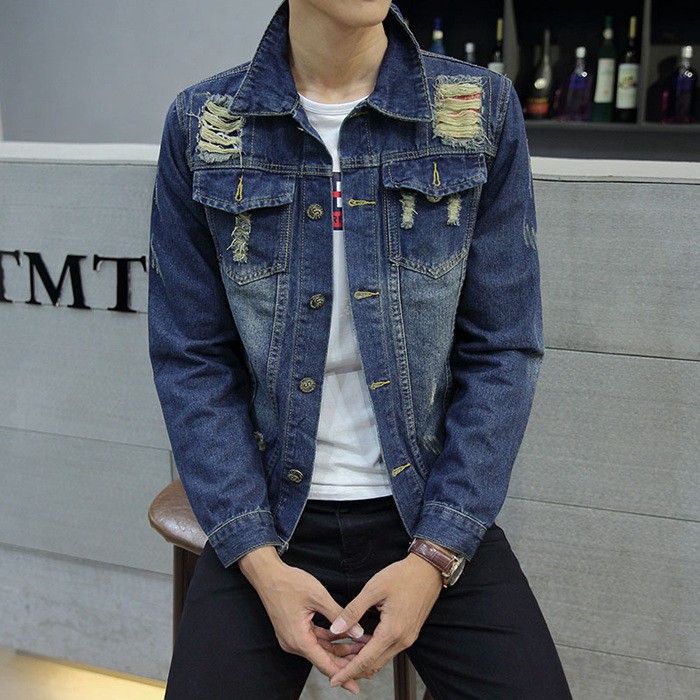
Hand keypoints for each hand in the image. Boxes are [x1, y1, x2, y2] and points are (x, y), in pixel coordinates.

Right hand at [239, 546, 363, 694]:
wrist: (268, 575)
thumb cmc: (289, 583)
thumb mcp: (318, 596)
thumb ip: (338, 615)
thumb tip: (357, 631)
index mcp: (299, 639)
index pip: (324, 663)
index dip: (342, 675)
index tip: (355, 686)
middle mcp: (294, 643)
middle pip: (323, 659)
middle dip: (345, 662)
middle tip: (364, 663)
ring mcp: (293, 637)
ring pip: (320, 649)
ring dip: (339, 649)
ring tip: (359, 647)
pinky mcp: (294, 631)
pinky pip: (315, 640)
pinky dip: (329, 639)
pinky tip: (344, 636)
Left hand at [328, 553, 442, 686]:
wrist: (428, 570)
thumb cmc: (403, 576)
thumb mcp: (373, 589)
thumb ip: (353, 611)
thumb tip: (336, 628)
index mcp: (392, 632)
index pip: (366, 661)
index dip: (348, 672)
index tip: (334, 681)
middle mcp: (402, 640)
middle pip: (374, 665)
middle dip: (353, 670)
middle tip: (334, 668)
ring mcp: (407, 638)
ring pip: (381, 658)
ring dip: (363, 660)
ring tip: (343, 655)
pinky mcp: (409, 633)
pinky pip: (388, 649)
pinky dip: (373, 651)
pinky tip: (361, 643)